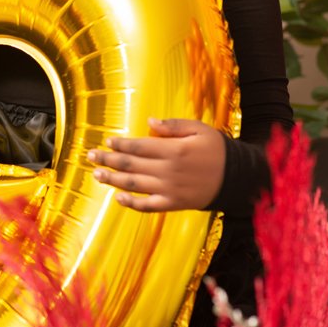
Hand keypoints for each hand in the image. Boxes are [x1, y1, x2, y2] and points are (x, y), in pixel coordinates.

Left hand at [87, 118, 225, 211]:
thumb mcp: (199, 129)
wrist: (237, 177)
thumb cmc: (217, 149)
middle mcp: (168, 170)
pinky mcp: (173, 204)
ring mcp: (169, 189)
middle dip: (108, 159)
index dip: (121, 143)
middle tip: (91, 156)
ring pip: (134, 185)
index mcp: (173, 150)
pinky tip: (118, 198)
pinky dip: (131, 203)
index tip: (108, 140)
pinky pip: (148, 206)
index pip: (139, 145)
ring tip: (97, 174)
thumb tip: (149, 121)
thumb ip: (173, 125)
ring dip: (113, 180)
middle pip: (131, 164)